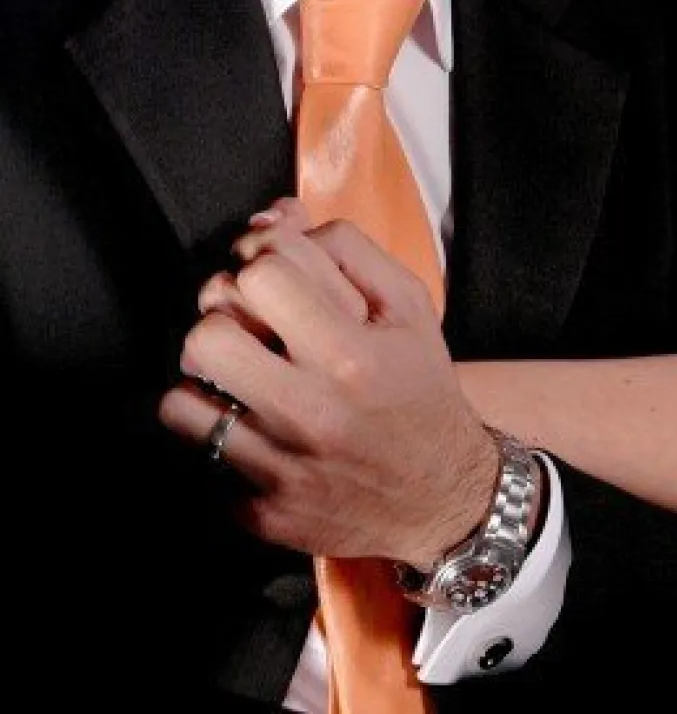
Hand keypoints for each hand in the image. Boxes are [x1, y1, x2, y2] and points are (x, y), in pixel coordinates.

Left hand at [159, 213, 497, 568]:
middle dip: (222, 318)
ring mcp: (279, 468)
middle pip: (207, 336)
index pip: (261, 275)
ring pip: (180, 402)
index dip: (261, 262)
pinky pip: (200, 459)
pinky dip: (219, 437)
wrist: (440, 494)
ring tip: (238, 375)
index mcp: (351, 354)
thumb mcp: (407, 304)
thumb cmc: (419, 387)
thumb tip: (269, 220)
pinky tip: (254, 427)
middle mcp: (311, 412)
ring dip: (206, 380)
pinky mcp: (258, 512)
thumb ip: (344, 249)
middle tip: (249, 325)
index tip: (276, 278)